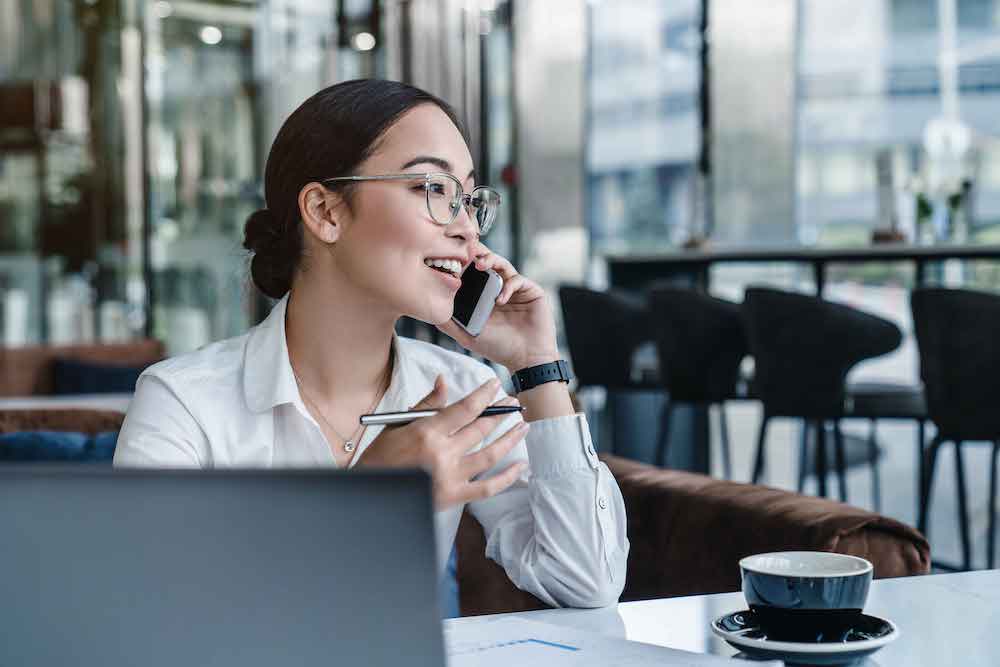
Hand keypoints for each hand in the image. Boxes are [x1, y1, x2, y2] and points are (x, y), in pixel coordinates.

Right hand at [355, 375, 527, 509]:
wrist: (370, 494)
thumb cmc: (381, 457)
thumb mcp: (398, 425)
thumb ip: (427, 405)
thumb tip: (444, 381)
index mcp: (427, 432)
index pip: (465, 408)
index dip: (484, 395)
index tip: (495, 385)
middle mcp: (442, 453)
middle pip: (481, 429)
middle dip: (500, 413)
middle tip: (512, 403)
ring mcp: (450, 477)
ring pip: (490, 455)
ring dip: (510, 439)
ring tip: (523, 426)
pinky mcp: (454, 497)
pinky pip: (488, 488)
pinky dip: (507, 477)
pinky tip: (520, 465)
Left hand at [436, 243, 559, 371]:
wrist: (526, 360)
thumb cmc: (499, 348)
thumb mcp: (467, 335)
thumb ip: (448, 323)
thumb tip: (428, 310)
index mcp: (484, 295)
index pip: (472, 272)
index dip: (463, 262)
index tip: (451, 257)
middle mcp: (499, 288)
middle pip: (487, 262)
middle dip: (476, 253)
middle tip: (467, 250)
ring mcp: (515, 288)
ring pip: (503, 264)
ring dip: (491, 261)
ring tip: (480, 265)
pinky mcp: (531, 291)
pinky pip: (518, 280)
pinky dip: (508, 286)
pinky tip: (500, 299)